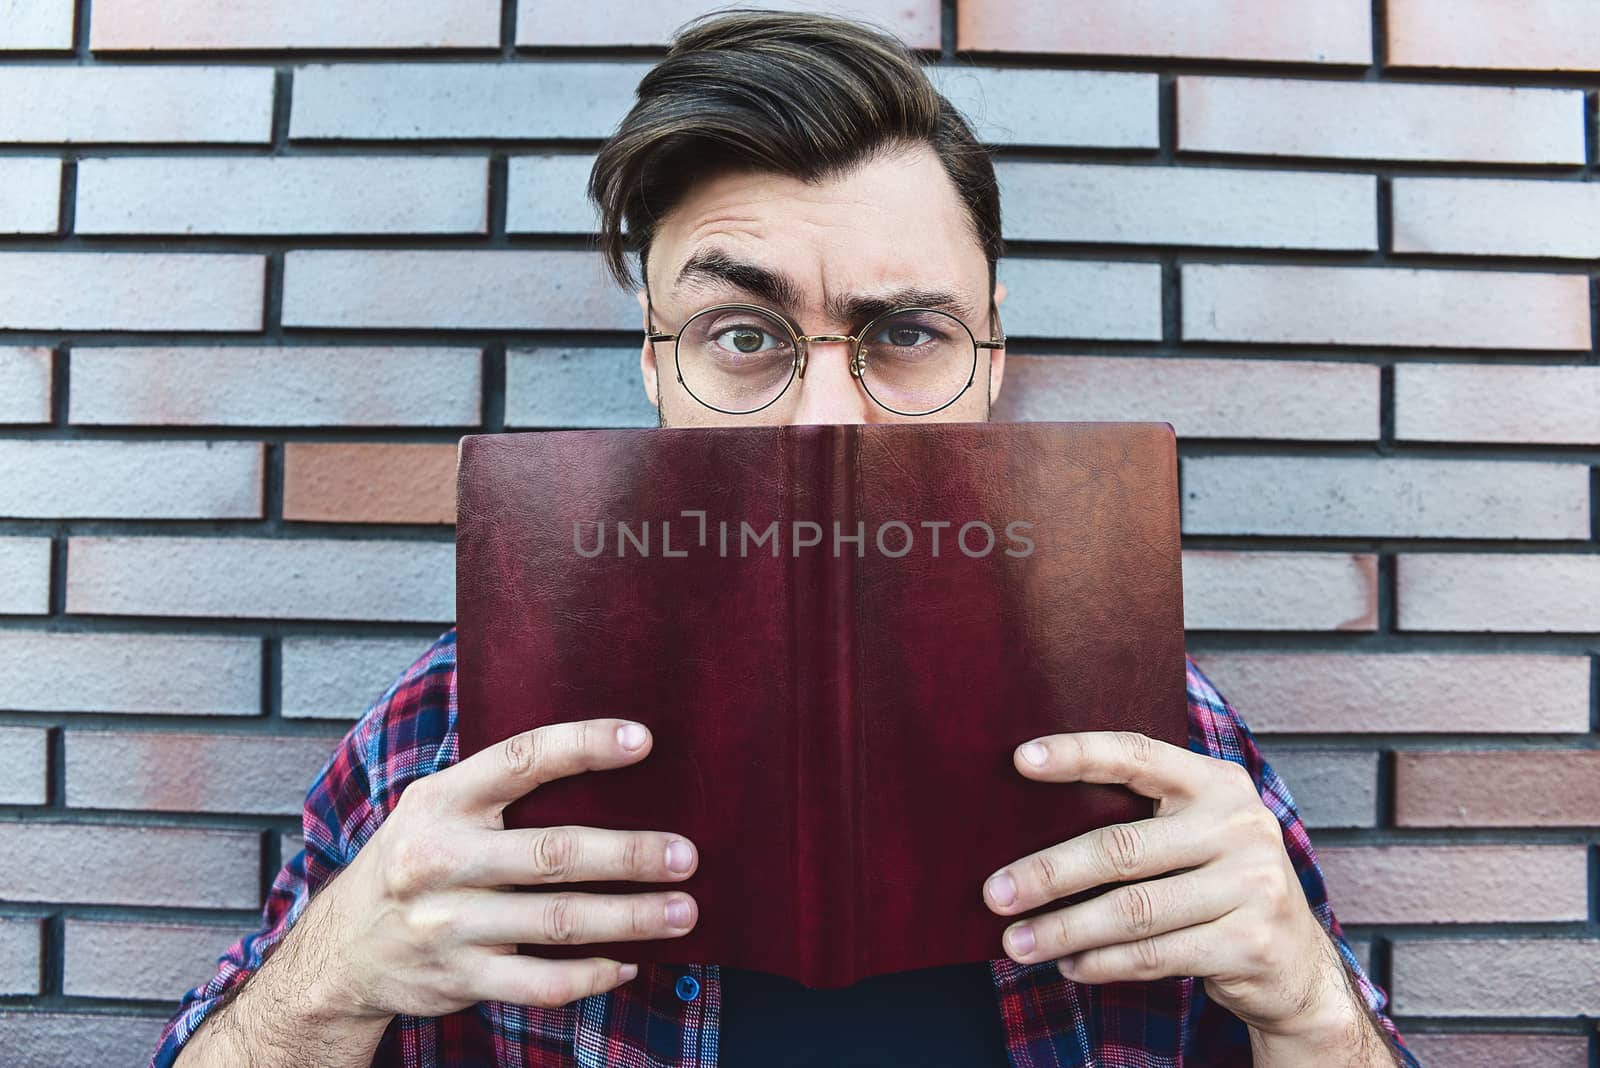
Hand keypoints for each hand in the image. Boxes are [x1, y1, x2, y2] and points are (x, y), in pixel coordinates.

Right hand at [300, 718, 698, 1019]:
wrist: (339, 950)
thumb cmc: (413, 861)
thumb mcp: (433, 808)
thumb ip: (497, 789)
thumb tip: (602, 765)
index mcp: (440, 800)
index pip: (520, 760)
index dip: (582, 746)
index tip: (642, 740)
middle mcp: (441, 859)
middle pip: (553, 853)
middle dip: (628, 854)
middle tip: (685, 856)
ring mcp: (448, 924)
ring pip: (557, 922)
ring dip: (630, 918)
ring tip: (682, 911)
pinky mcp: (459, 978)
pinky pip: (539, 983)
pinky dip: (591, 976)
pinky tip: (629, 964)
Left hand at [980, 730, 1351, 1038]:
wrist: (1296, 962)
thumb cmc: (1219, 883)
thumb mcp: (1196, 833)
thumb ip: (1139, 817)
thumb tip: (1028, 825)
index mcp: (1217, 783)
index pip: (1138, 754)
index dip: (1078, 754)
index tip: (1020, 758)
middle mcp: (1239, 826)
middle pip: (1120, 847)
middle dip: (1047, 873)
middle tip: (995, 893)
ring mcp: (1251, 885)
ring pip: (1132, 911)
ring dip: (1063, 930)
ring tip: (1016, 943)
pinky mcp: (1249, 943)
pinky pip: (1155, 955)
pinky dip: (1101, 963)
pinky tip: (1069, 965)